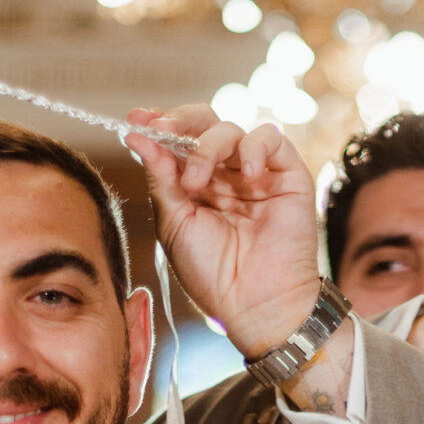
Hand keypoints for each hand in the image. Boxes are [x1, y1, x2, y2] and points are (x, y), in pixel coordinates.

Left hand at [126, 110, 322, 355]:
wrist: (256, 303)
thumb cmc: (212, 274)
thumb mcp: (173, 223)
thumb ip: (160, 177)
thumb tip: (137, 135)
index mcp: (196, 185)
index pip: (177, 140)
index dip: (158, 125)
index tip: (135, 120)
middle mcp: (225, 174)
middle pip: (203, 123)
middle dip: (179, 121)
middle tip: (162, 130)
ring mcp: (256, 173)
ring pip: (230, 129)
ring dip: (208, 146)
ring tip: (198, 181)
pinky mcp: (288, 174)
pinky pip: (271, 138)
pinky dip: (254, 148)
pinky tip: (248, 176)